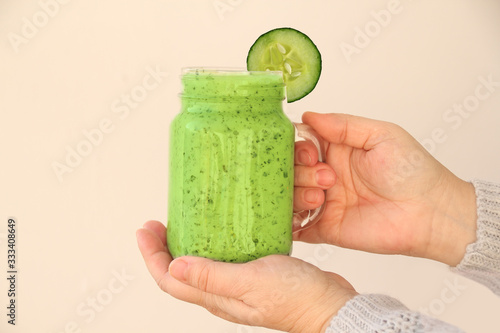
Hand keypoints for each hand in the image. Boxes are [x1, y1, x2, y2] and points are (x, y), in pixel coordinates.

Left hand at [136, 220, 356, 332]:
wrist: (329, 304)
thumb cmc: (295, 298)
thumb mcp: (251, 282)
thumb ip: (212, 276)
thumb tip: (174, 267)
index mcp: (216, 297)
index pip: (169, 280)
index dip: (151, 255)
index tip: (145, 229)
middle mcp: (222, 293)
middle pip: (179, 272)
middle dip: (162, 248)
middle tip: (156, 223)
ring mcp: (237, 284)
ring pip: (199, 265)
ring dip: (184, 245)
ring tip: (181, 222)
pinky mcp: (252, 274)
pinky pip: (222, 258)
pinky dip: (211, 243)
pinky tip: (219, 229)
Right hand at [293, 112, 476, 265]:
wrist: (429, 212)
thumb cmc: (412, 170)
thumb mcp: (380, 135)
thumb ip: (343, 125)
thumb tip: (308, 115)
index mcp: (336, 149)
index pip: (300, 143)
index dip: (298, 147)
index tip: (311, 154)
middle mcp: (325, 175)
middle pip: (290, 169)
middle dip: (300, 172)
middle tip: (327, 178)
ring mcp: (324, 202)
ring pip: (288, 196)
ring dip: (297, 194)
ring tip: (321, 197)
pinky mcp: (325, 228)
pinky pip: (295, 227)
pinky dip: (287, 222)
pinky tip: (297, 216)